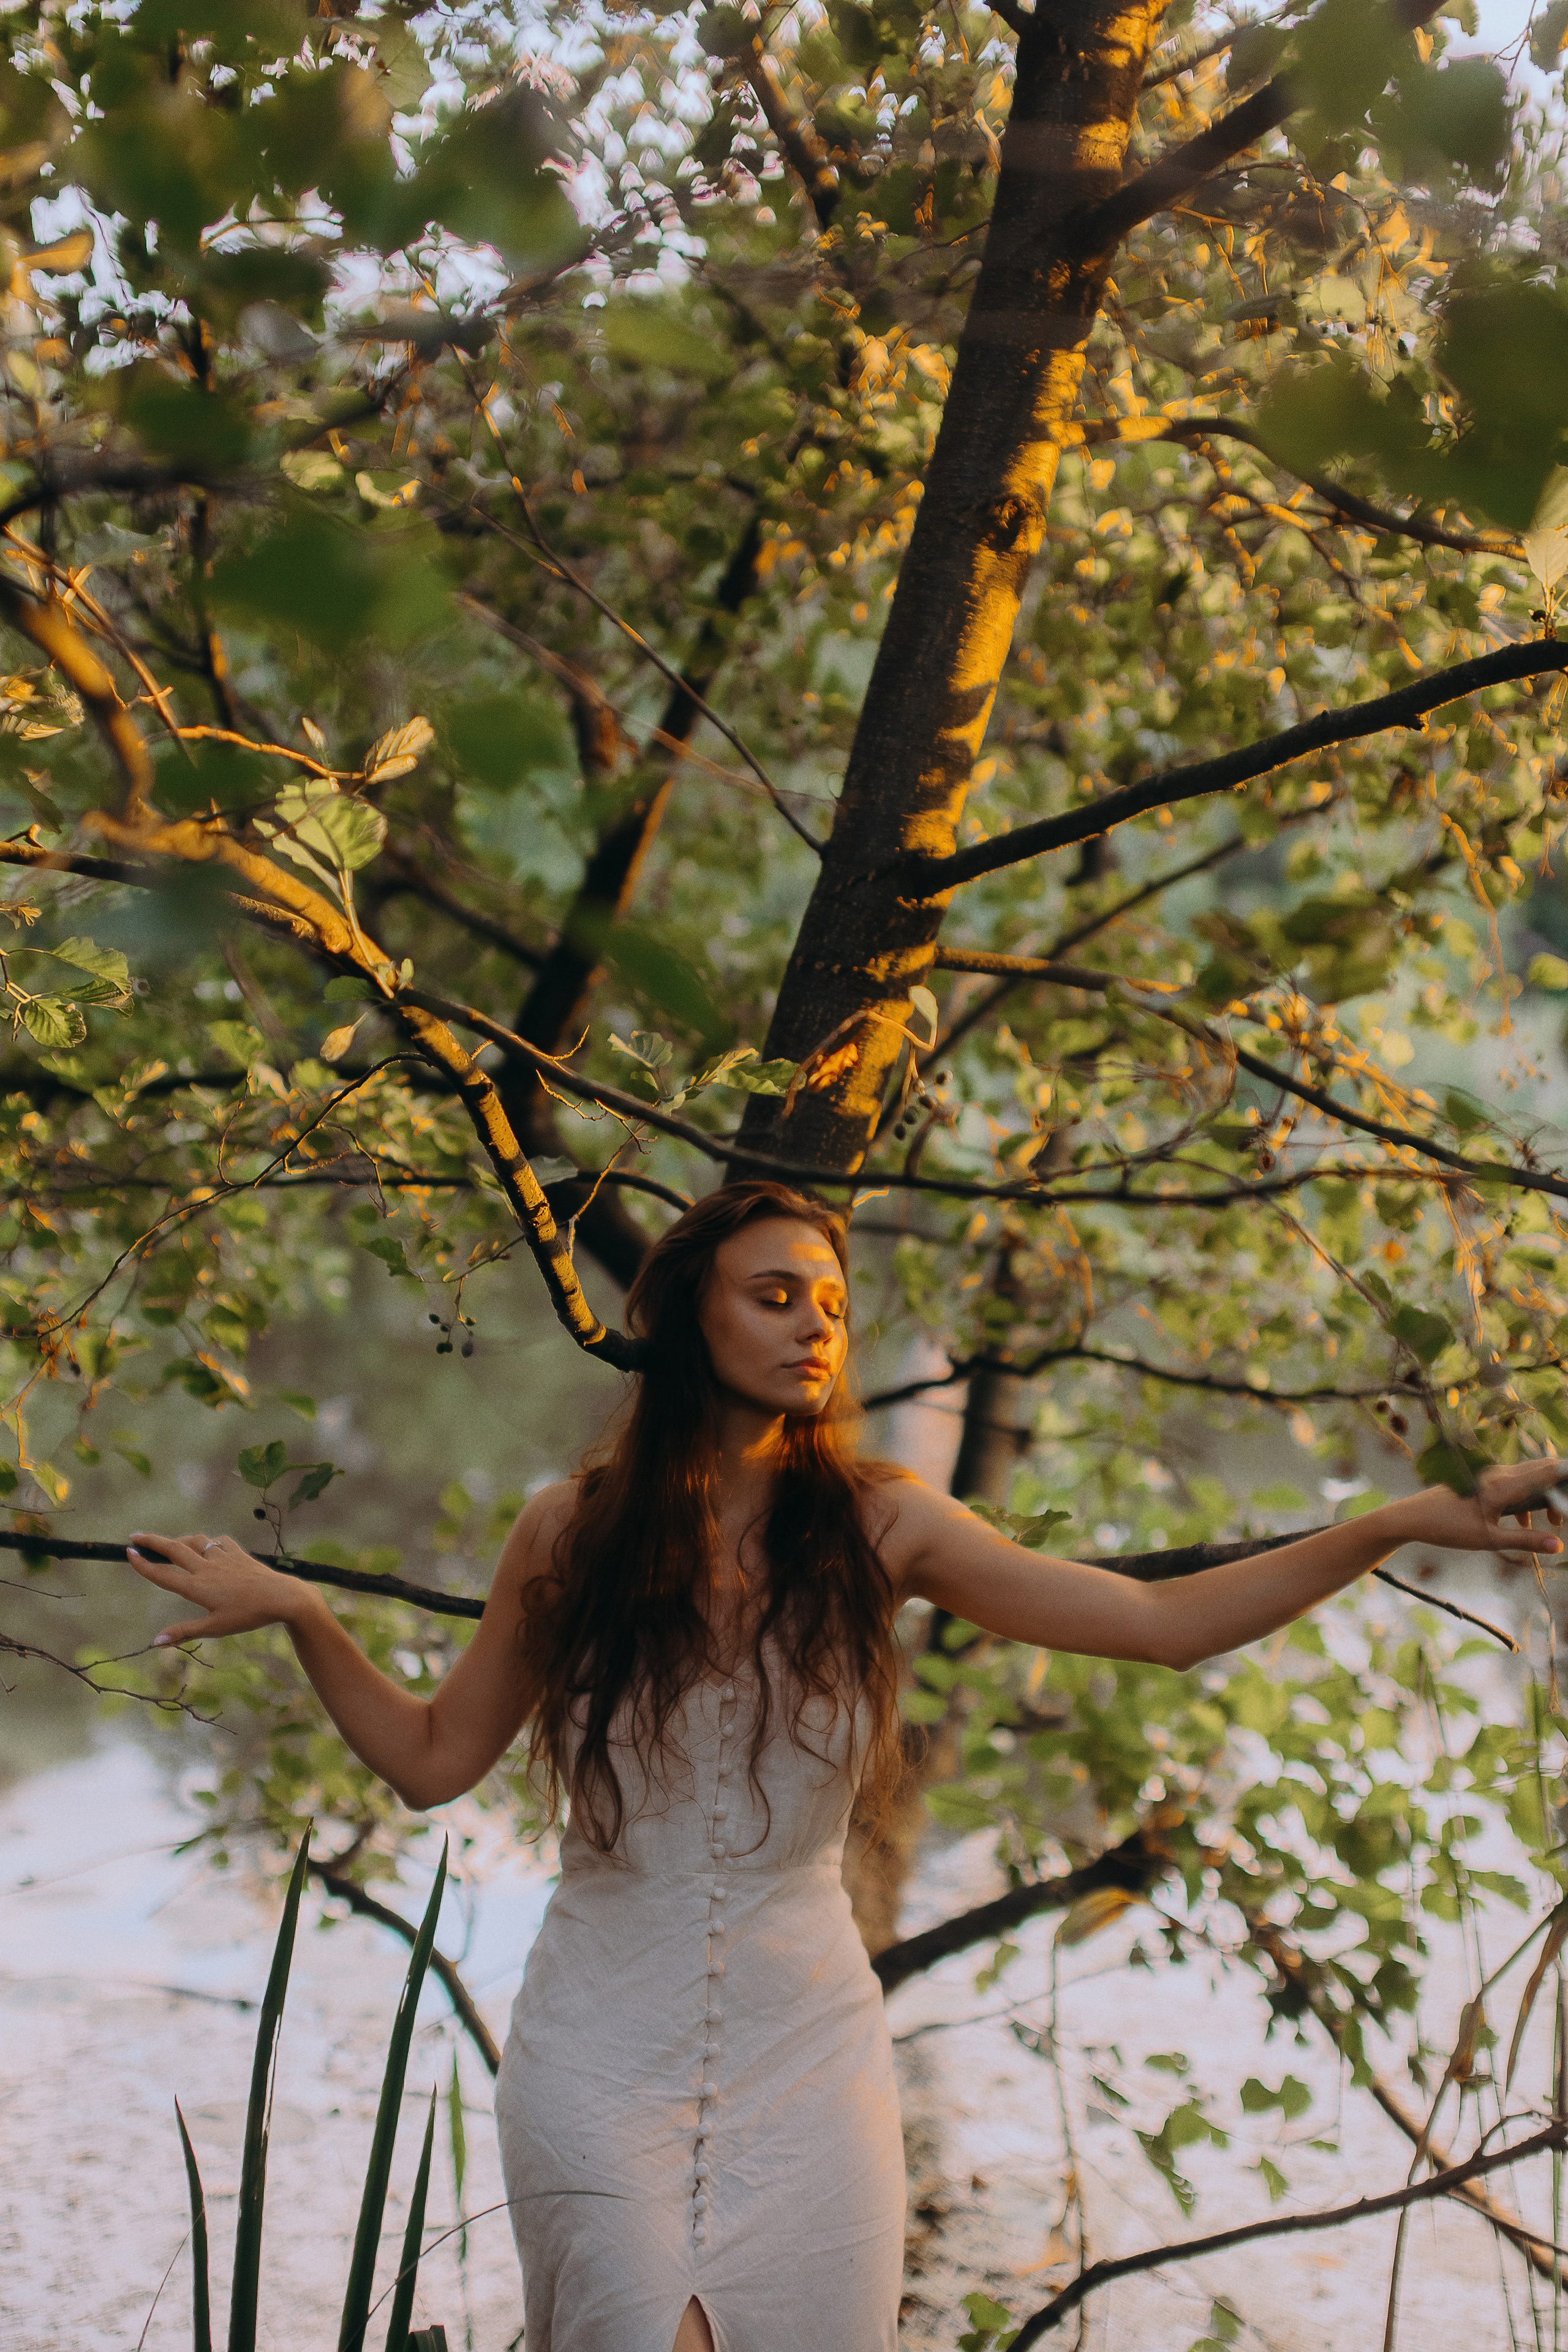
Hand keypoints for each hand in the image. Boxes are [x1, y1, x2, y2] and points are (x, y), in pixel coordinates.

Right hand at [125, 1530, 322, 1646]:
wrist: (283, 1596)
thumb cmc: (248, 1616)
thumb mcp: (215, 1628)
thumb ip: (184, 1632)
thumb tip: (155, 1642)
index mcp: (197, 1587)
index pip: (163, 1574)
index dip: (143, 1564)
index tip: (128, 1553)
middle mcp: (207, 1567)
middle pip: (174, 1549)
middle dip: (152, 1541)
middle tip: (135, 1536)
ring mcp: (223, 1557)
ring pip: (195, 1541)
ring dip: (179, 1540)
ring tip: (169, 1543)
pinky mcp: (239, 1553)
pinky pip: (219, 1542)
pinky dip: (209, 1541)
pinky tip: (209, 1545)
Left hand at [1392, 1460, 1567, 1561]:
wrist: (1412, 1517)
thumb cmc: (1448, 1528)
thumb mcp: (1489, 1539)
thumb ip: (1525, 1541)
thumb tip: (1559, 1544)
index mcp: (1503, 1485)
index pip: (1548, 1472)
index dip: (1567, 1477)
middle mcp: (1499, 1474)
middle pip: (1542, 1470)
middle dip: (1561, 1487)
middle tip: (1566, 1512)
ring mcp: (1490, 1476)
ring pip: (1528, 1478)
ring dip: (1545, 1496)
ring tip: (1554, 1521)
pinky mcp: (1483, 1481)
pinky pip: (1514, 1484)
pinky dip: (1527, 1499)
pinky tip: (1524, 1523)